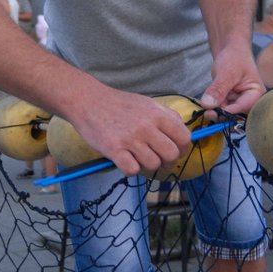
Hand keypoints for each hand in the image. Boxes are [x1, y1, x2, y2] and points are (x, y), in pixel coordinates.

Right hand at [71, 87, 191, 177]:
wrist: (88, 101)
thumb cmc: (118, 104)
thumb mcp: (147, 103)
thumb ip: (166, 117)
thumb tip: (183, 135)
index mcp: (157, 114)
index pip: (184, 138)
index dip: (182, 149)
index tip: (175, 151)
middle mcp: (146, 127)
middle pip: (171, 155)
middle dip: (167, 161)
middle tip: (157, 159)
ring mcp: (130, 139)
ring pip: (153, 165)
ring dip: (146, 165)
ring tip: (137, 157)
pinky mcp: (114, 150)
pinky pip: (132, 170)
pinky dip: (130, 169)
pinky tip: (124, 160)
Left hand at [199, 47, 264, 117]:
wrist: (230, 50)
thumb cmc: (235, 57)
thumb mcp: (226, 72)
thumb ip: (218, 89)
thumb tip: (207, 105)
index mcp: (256, 95)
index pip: (243, 109)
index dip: (227, 112)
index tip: (211, 112)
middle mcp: (249, 101)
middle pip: (236, 116)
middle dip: (221, 115)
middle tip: (207, 112)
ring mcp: (238, 102)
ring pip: (226, 114)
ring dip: (216, 112)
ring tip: (206, 105)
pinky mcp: (229, 102)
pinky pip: (221, 109)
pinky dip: (213, 108)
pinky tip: (208, 103)